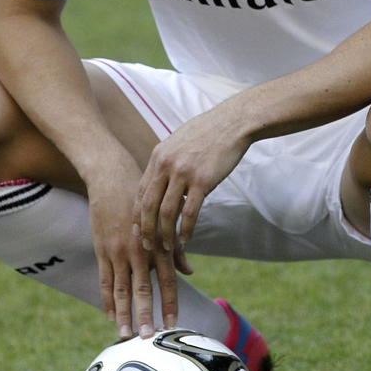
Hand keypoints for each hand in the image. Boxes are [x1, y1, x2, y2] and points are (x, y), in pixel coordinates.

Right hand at [87, 154, 191, 339]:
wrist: (113, 178)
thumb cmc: (143, 199)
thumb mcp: (164, 221)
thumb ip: (176, 248)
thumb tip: (190, 271)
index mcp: (158, 244)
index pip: (167, 280)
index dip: (170, 303)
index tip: (174, 324)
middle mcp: (139, 250)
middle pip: (143, 289)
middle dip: (146, 315)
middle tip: (150, 338)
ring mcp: (118, 251)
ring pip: (121, 289)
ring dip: (124, 314)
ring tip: (125, 335)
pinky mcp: (102, 250)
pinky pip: (104, 280)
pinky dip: (107, 299)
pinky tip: (110, 315)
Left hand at [134, 105, 248, 254]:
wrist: (233, 122)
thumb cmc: (208, 133)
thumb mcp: (178, 143)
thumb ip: (167, 163)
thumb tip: (162, 184)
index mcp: (158, 156)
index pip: (141, 192)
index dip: (137, 214)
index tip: (137, 231)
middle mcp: (166, 165)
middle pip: (148, 205)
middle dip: (145, 230)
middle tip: (145, 247)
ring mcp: (184, 173)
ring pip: (167, 212)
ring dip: (165, 234)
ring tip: (167, 248)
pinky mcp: (203, 180)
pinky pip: (190, 212)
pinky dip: (186, 230)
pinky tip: (186, 240)